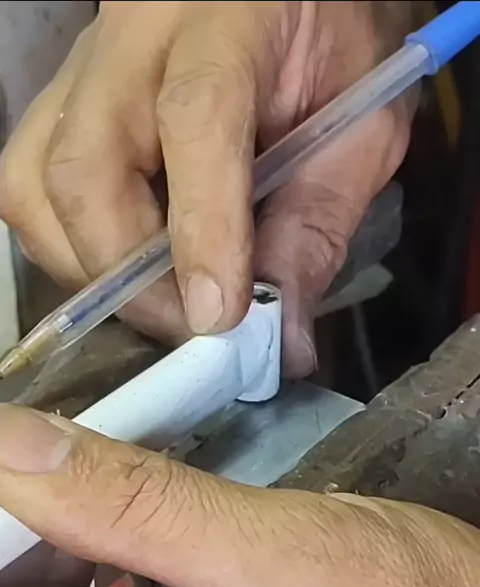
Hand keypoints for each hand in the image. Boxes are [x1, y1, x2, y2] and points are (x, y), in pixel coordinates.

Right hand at [0, 1, 413, 376]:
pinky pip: (28, 185)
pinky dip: (69, 246)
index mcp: (228, 23)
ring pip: (33, 186)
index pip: (194, 122)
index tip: (218, 318)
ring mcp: (83, 67)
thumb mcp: (360, 128)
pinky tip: (126, 264)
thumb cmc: (332, 44)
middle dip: (130, 277)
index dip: (201, 232)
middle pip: (84, 168)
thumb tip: (280, 340)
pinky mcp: (62, 99)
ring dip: (89, 269)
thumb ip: (317, 225)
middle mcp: (135, 38)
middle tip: (191, 325)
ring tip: (160, 300)